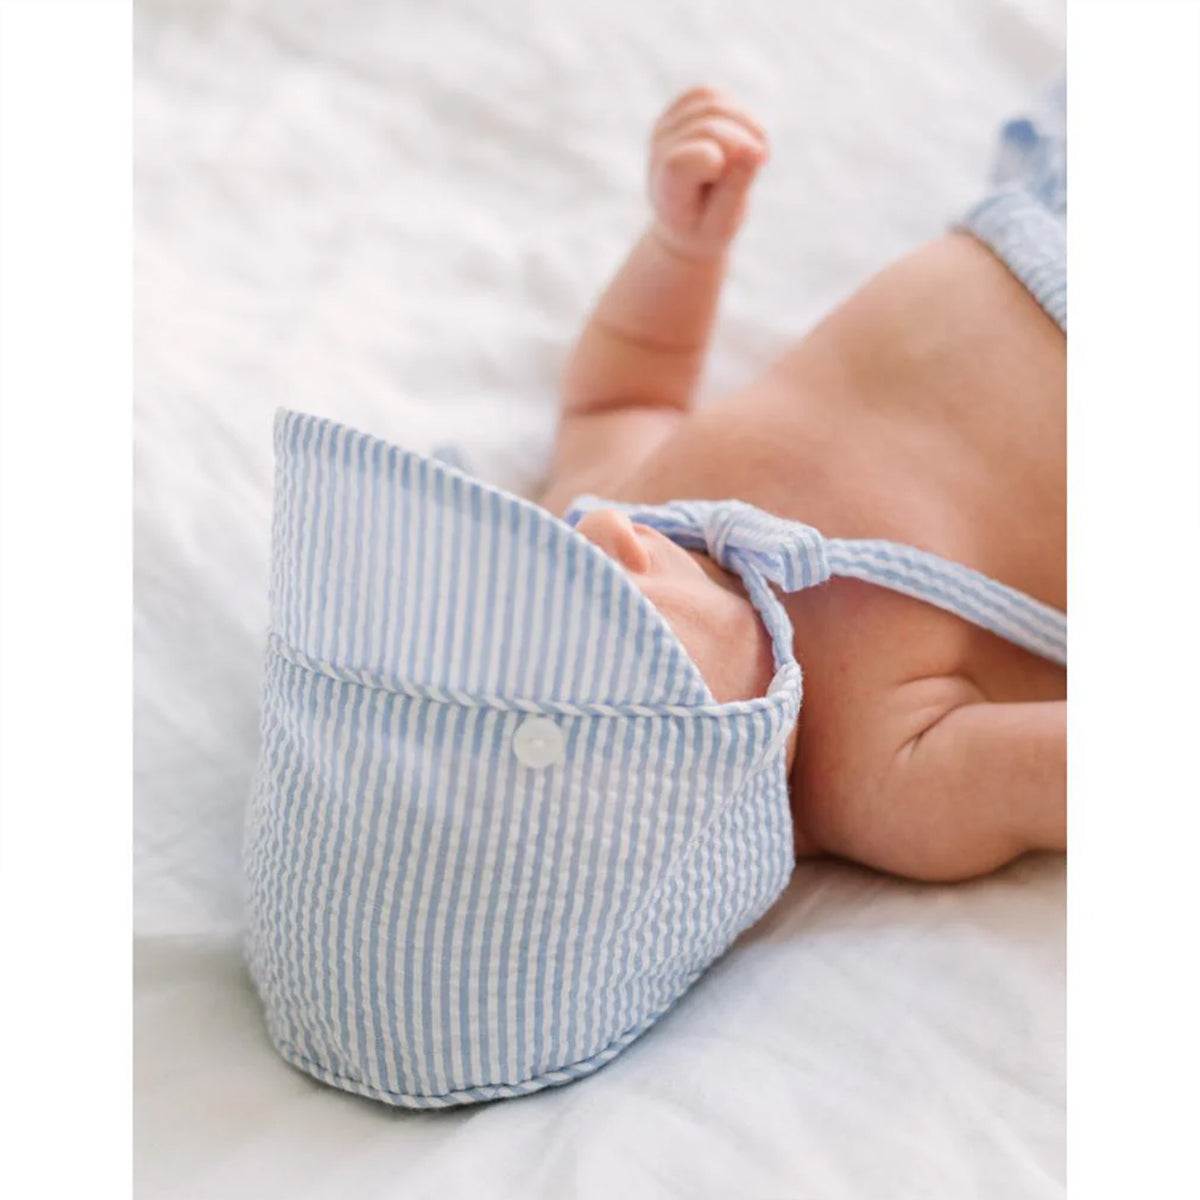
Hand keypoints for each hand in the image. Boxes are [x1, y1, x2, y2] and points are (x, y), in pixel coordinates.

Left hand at [647, 85, 768, 260]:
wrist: (682, 225)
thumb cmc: (704, 229)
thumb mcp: (722, 224)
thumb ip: (735, 189)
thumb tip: (754, 150)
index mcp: (667, 184)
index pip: (702, 154)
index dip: (733, 159)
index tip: (747, 178)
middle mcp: (659, 150)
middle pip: (711, 125)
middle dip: (744, 142)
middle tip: (761, 163)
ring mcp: (664, 128)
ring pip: (711, 101)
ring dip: (745, 122)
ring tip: (756, 150)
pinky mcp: (674, 114)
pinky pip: (708, 94)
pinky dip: (732, 111)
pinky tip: (742, 136)